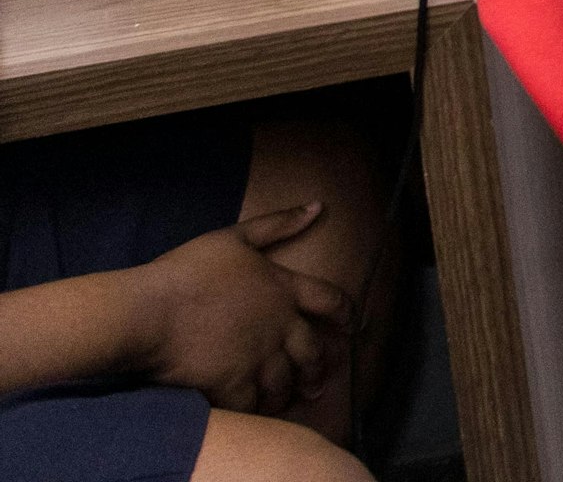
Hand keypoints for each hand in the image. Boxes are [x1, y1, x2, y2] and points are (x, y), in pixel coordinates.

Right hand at [120, 202, 351, 416]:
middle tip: (318, 382)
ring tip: (286, 400)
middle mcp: (280, 325)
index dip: (346, 312)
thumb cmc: (187, 271)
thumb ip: (278, 224)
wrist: (149, 311)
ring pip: (285, 382)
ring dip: (288, 392)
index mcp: (283, 289)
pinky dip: (256, 409)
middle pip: (312, 351)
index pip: (330, 300)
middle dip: (318, 367)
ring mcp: (259, 356)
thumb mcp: (235, 237)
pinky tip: (254, 412)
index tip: (355, 325)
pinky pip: (253, 404)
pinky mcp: (233, 383)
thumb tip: (318, 206)